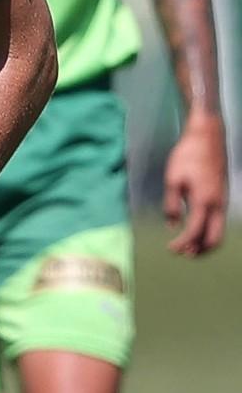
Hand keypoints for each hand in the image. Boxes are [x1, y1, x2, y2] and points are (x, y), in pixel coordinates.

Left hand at [163, 115, 227, 256]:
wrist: (207, 138)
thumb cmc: (187, 156)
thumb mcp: (173, 179)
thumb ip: (172, 205)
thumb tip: (172, 226)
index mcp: (203, 201)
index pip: (194, 231)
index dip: (182, 243)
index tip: (170, 249)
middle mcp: (217, 205)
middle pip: (214, 239)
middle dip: (199, 250)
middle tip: (183, 254)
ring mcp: (222, 202)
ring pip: (219, 232)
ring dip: (205, 243)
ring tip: (189, 247)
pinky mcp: (222, 197)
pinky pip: (219, 222)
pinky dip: (209, 231)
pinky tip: (196, 229)